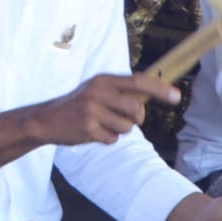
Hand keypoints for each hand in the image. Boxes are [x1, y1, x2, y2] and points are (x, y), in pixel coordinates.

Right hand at [29, 72, 175, 147]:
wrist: (44, 120)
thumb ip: (120, 92)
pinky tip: (91, 132)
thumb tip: (151, 97)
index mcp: (102, 81)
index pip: (137, 81)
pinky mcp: (87, 128)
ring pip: (126, 127)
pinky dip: (106, 139)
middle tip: (123, 119)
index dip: (159, 89)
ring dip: (118, 130)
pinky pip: (112, 139)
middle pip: (136, 109)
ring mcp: (91, 111)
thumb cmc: (77, 106)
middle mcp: (97, 92)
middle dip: (135, 118)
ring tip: (100, 125)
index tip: (176, 96)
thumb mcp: (96, 91)